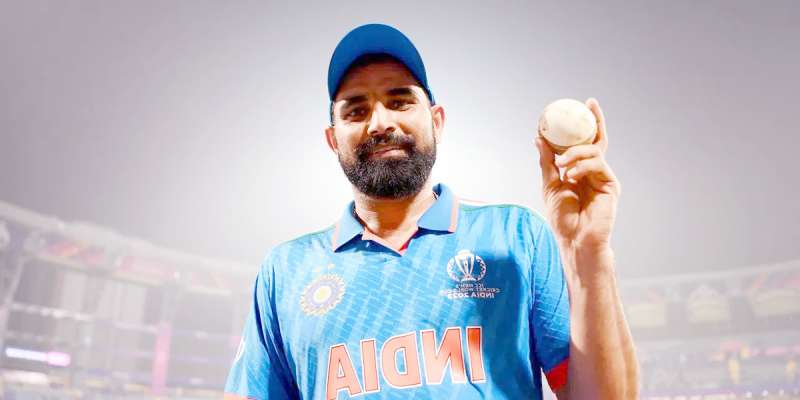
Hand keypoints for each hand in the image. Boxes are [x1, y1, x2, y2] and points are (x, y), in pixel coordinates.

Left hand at [534, 98, 620, 256]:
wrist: (575, 241)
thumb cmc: (563, 218)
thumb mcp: (550, 185)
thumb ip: (547, 162)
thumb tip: (539, 138)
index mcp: (579, 170)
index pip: (583, 143)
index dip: (583, 125)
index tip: (579, 107)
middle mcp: (594, 171)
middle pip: (598, 140)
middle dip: (596, 120)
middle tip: (589, 105)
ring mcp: (603, 177)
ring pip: (594, 151)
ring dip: (575, 153)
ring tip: (562, 164)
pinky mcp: (611, 185)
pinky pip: (597, 165)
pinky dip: (582, 167)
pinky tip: (571, 175)